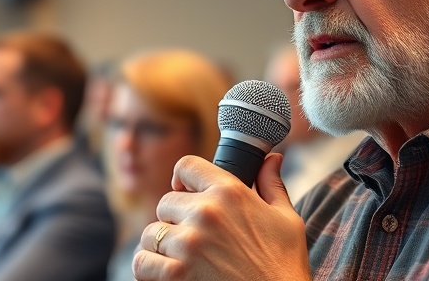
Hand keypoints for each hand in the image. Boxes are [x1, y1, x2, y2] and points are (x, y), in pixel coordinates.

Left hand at [132, 153, 310, 280]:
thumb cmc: (284, 266)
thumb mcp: (287, 219)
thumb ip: (271, 184)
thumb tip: (272, 158)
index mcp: (229, 192)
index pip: (186, 166)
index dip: (183, 179)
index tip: (185, 192)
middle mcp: (205, 212)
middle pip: (165, 202)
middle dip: (175, 219)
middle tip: (194, 238)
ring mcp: (188, 243)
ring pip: (151, 233)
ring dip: (162, 246)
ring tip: (182, 258)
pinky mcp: (176, 274)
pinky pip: (141, 262)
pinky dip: (149, 268)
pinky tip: (167, 273)